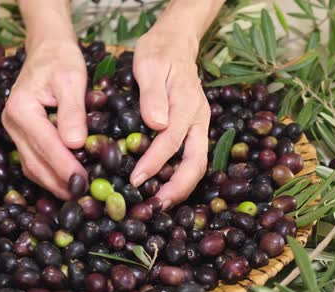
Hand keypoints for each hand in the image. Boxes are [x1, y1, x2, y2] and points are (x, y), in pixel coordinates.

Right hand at [2, 41, 87, 198]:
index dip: (65, 166)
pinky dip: (49, 175)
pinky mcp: (21, 135)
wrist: (47, 49)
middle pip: (35, 162)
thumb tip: (76, 144)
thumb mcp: (72, 79)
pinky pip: (33, 160)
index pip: (46, 144)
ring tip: (78, 195)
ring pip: (32, 166)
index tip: (84, 182)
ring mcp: (13, 130)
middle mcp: (12, 122)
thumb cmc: (61, 59)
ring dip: (54, 183)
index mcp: (22, 108)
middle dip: (59, 182)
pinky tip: (66, 182)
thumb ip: (73, 111)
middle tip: (84, 197)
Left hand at [130, 26, 210, 209]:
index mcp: (188, 104)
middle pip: (197, 163)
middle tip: (155, 206)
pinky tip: (162, 186)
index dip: (154, 163)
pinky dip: (179, 176)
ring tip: (159, 203)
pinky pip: (190, 157)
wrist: (176, 42)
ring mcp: (199, 125)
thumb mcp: (150, 65)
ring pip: (197, 164)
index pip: (171, 141)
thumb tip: (156, 124)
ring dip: (181, 187)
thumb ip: (153, 94)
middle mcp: (199, 119)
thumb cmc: (159, 52)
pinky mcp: (193, 129)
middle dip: (178, 188)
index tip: (135, 180)